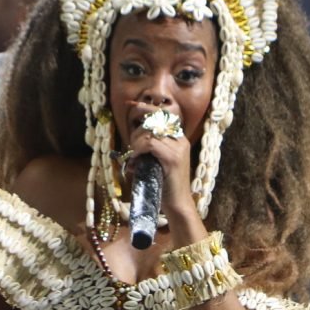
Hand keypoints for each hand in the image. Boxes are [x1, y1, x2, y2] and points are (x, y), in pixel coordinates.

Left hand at [126, 103, 194, 217]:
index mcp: (179, 139)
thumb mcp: (154, 164)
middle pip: (154, 120)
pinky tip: (135, 159)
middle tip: (130, 147)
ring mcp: (179, 148)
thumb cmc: (164, 186)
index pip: (162, 114)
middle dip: (137, 131)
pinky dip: (138, 149)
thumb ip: (146, 152)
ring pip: (151, 132)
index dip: (145, 107)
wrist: (177, 205)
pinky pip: (150, 143)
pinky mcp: (173, 158)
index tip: (130, 104)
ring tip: (133, 156)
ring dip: (136, 142)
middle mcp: (181, 140)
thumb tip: (129, 148)